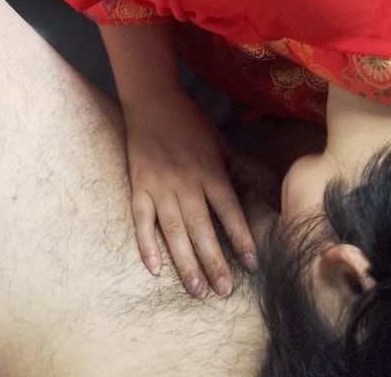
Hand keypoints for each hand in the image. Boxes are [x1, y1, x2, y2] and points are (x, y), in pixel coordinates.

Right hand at [123, 89, 257, 297]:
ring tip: (197, 289)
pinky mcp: (139, 187)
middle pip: (203, 228)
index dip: (241, 238)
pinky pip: (142, 221)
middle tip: (224, 290)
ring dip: (186, 263)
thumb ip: (229, 166)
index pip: (229, 210)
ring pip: (174, 231)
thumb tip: (248, 188)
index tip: (251, 263)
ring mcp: (160, 186)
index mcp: (209, 170)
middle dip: (215, 261)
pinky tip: (155, 268)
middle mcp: (186, 182)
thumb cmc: (188, 119)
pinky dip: (147, 245)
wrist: (151, 99)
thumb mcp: (217, 139)